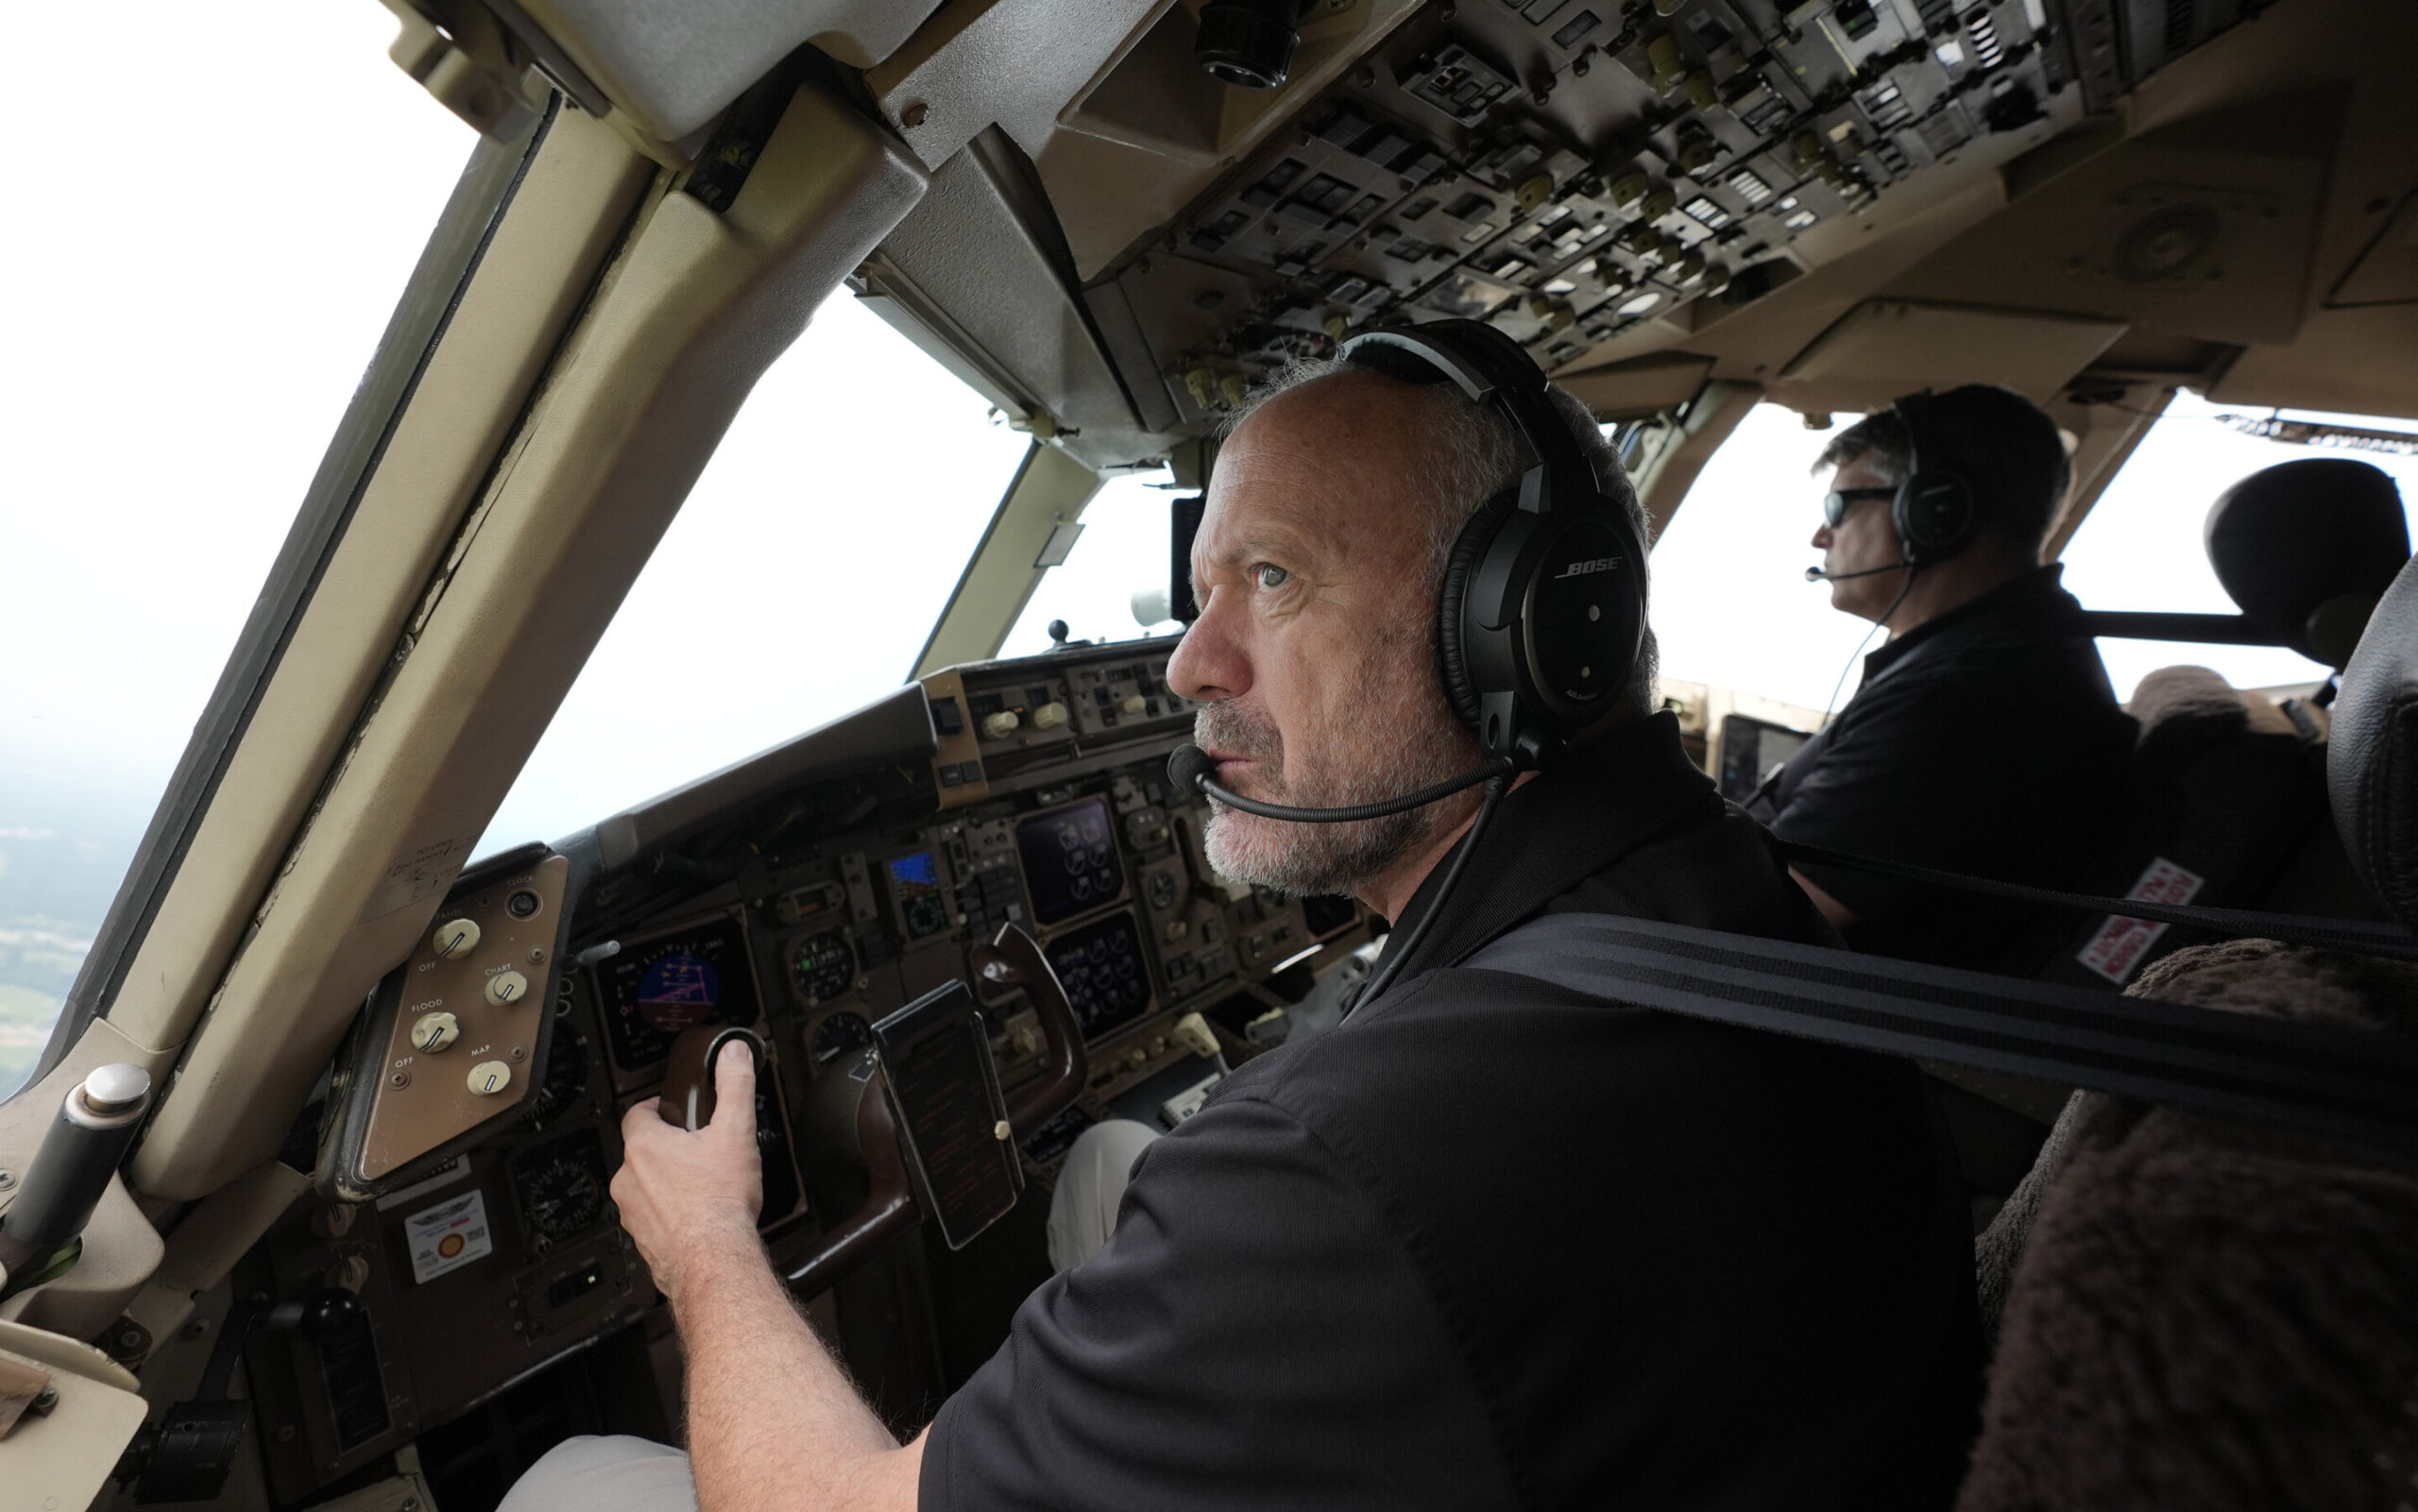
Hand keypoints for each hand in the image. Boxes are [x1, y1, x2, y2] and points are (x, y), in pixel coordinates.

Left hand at [613, 1042, 764, 1298]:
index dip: (655, 1108)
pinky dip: (670, 1216)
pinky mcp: (641, 1240)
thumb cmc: (720, 1203)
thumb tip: (733, 1053)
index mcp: (645, 1146)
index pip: (636, 1113)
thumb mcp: (736, 1132)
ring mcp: (632, 1213)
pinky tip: (697, 1219)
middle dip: (667, 1149)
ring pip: (644, 1187)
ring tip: (700, 1188)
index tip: (673, 1111)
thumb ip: (735, 1086)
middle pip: (642, 1151)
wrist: (713, 1261)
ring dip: (665, 1184)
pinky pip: (652, 1219)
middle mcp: (629, 1179)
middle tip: (698, 1152)